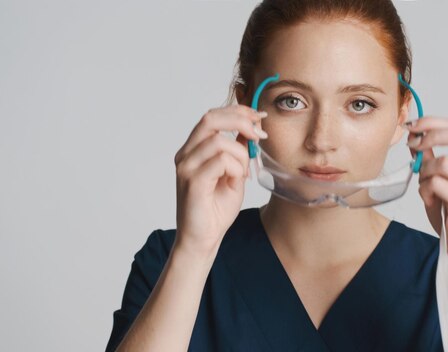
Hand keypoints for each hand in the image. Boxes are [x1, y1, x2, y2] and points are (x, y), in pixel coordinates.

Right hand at [173, 104, 267, 254]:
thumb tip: (251, 127)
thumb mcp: (234, 173)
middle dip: (241, 121)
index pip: (213, 116)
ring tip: (243, 173)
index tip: (259, 117)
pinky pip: (220, 161)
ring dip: (241, 155)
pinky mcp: (192, 181)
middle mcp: (186, 154)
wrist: (204, 239)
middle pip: (211, 118)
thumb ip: (238, 150)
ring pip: (219, 141)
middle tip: (259, 134)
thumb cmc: (216, 209)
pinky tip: (237, 181)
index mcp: (193, 149)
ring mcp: (186, 167)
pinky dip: (236, 168)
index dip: (238, 111)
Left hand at [407, 116, 447, 254]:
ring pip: (445, 162)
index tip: (413, 126)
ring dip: (426, 169)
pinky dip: (426, 189)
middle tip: (413, 143)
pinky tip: (429, 199)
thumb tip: (415, 138)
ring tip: (424, 183)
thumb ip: (428, 160)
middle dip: (433, 134)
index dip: (435, 122)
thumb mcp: (435, 180)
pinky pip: (438, 184)